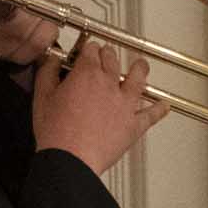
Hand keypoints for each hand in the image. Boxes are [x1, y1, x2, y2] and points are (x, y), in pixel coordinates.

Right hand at [32, 36, 161, 172]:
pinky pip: (151, 115)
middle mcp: (109, 85)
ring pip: (137, 80)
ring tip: (142, 64)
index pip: (90, 51)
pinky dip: (159, 110)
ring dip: (140, 69)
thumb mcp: (43, 96)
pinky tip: (164, 107)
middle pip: (112, 60)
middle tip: (107, 53)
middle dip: (108, 54)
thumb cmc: (57, 133)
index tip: (86, 50)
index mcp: (86, 74)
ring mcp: (124, 105)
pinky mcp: (134, 125)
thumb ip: (47, 73)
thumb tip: (50, 60)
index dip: (88, 49)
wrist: (71, 159)